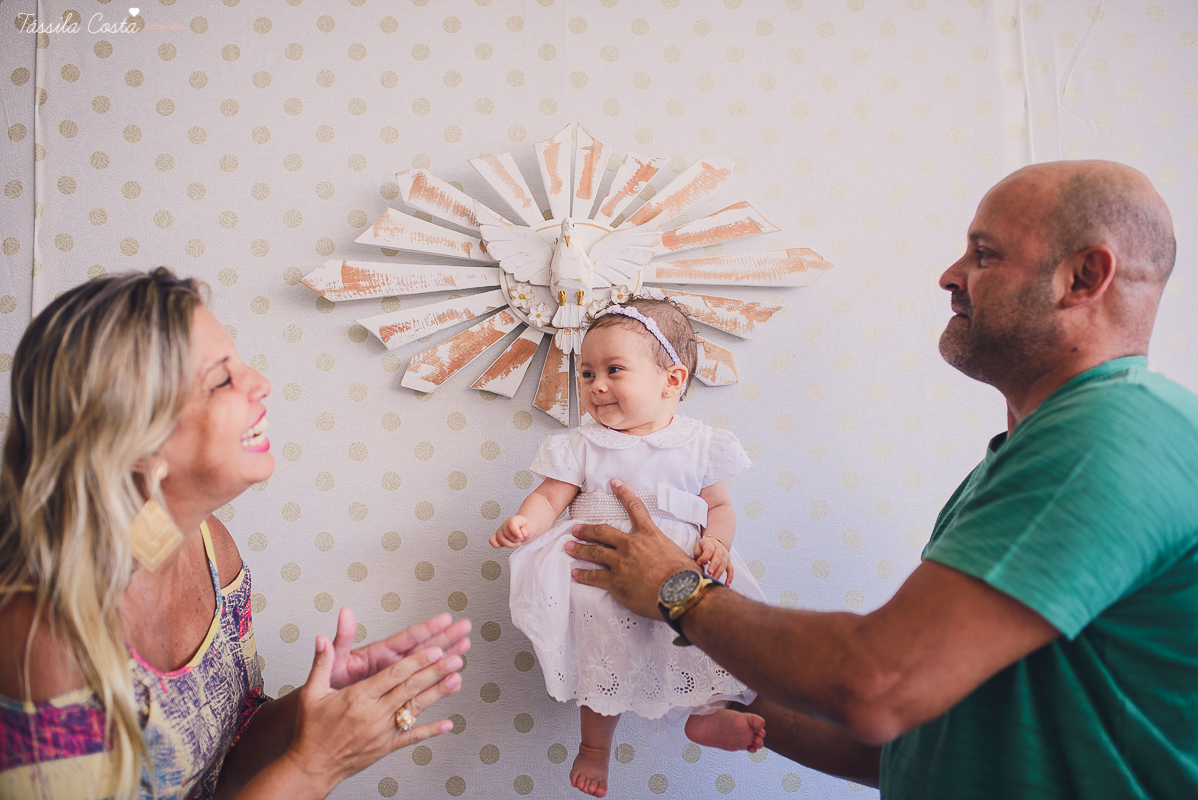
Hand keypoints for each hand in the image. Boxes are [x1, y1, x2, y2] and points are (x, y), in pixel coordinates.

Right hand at [283, 633, 464, 791]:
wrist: (311, 767)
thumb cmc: (311, 730)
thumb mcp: (312, 692)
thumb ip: (322, 663)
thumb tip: (322, 639)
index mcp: (358, 697)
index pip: (394, 675)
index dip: (416, 662)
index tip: (434, 650)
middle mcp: (373, 714)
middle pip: (410, 689)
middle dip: (434, 672)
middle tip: (455, 658)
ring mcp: (382, 731)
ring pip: (414, 709)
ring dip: (437, 693)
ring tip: (457, 680)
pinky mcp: (385, 747)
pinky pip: (411, 737)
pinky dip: (430, 730)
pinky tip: (447, 724)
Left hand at [329, 608, 470, 689]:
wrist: (326, 717)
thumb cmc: (329, 687)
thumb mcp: (334, 663)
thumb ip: (342, 639)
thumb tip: (344, 614)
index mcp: (379, 654)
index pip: (407, 638)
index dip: (427, 628)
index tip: (445, 619)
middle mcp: (391, 665)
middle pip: (424, 647)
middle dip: (446, 637)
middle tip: (465, 627)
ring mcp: (397, 681)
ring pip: (428, 667)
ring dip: (447, 657)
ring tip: (466, 648)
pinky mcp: (399, 698)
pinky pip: (424, 691)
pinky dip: (440, 686)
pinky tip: (454, 682)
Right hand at [490, 515, 531, 548]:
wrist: (524, 529)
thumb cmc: (526, 528)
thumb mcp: (531, 527)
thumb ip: (528, 529)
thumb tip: (523, 532)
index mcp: (513, 520)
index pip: (511, 524)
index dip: (516, 532)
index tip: (521, 536)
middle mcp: (505, 525)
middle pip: (506, 535)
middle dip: (515, 540)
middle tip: (521, 538)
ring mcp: (500, 531)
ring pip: (500, 540)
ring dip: (511, 544)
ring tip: (517, 542)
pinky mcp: (497, 537)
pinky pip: (492, 541)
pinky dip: (497, 544)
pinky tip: (507, 544)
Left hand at [566, 479, 696, 617]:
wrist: (681, 593)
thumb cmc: (686, 576)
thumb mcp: (678, 554)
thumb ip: (667, 552)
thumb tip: (671, 557)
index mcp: (649, 535)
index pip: (635, 509)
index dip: (624, 494)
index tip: (614, 483)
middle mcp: (632, 545)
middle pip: (603, 532)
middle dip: (587, 530)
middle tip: (575, 529)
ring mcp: (621, 562)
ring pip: (594, 552)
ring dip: (579, 549)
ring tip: (568, 547)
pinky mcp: (615, 582)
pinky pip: (594, 576)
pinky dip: (583, 575)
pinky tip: (575, 574)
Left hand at [695, 537, 733, 585]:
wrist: (715, 542)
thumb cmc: (704, 547)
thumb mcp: (698, 546)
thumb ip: (698, 554)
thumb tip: (699, 563)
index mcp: (711, 545)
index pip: (709, 550)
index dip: (704, 557)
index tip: (698, 562)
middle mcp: (719, 550)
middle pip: (718, 557)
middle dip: (714, 565)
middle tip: (709, 572)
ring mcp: (725, 556)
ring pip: (724, 564)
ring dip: (719, 572)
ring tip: (713, 579)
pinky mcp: (729, 562)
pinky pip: (731, 570)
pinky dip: (730, 577)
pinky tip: (726, 584)